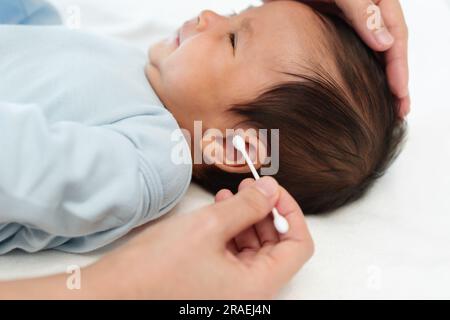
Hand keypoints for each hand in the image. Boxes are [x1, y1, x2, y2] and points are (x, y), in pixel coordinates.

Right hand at [90, 177, 313, 298]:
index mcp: (257, 285)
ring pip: (255, 248)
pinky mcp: (214, 282)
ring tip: (230, 196)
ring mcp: (231, 289)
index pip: (298, 246)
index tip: (275, 191)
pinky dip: (231, 230)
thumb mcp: (209, 227)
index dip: (291, 213)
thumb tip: (272, 190)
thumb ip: (248, 206)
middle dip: (266, 212)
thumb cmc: (157, 267)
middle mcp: (249, 292)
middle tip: (250, 188)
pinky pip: (234, 254)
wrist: (116, 292)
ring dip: (247, 218)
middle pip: (277, 246)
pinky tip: (218, 210)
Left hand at [265, 0, 409, 117]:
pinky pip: (354, 54)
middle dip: (395, 80)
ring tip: (387, 107)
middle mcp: (367, 12)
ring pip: (372, 54)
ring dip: (380, 80)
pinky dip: (361, 73)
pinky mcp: (334, 30)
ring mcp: (351, 23)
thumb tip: (385, 42)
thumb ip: (361, 10)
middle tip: (399, 110)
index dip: (399, 66)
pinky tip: (359, 91)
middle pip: (388, 49)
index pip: (397, 36)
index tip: (399, 93)